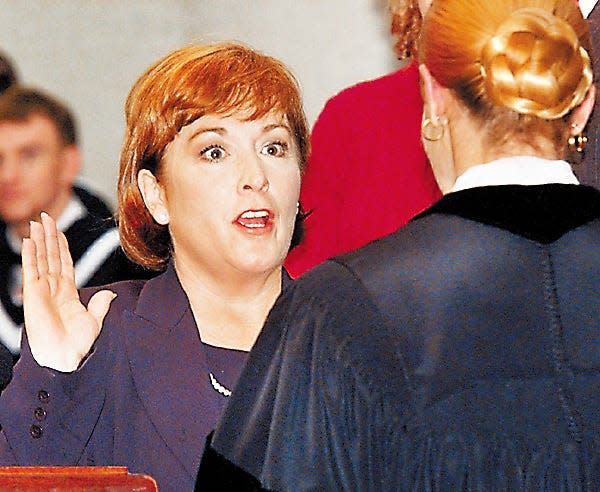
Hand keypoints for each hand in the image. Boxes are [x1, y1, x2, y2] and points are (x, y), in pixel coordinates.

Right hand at [21, 213, 115, 371]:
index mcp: (68, 293)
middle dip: (49, 236)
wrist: (67, 357)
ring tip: (37, 222)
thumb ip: (100, 304)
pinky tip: (28, 241)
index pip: (64, 263)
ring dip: (39, 240)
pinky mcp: (34, 294)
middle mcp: (54, 289)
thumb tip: (110, 293)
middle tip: (45, 217)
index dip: (61, 246)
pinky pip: (32, 269)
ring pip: (41, 258)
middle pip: (51, 256)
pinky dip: (30, 255)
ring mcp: (43, 290)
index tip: (59, 231)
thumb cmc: (79, 345)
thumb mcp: (95, 321)